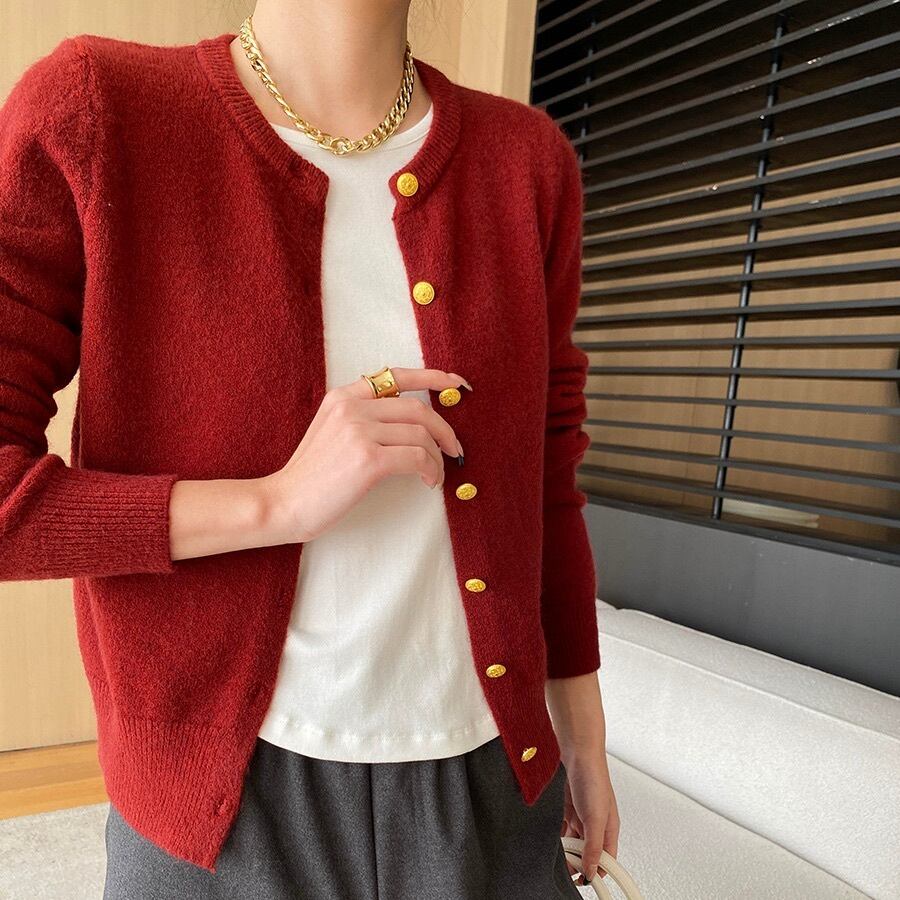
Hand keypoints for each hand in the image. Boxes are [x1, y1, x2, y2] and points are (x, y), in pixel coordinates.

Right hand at [258, 367, 470, 543]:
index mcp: (344, 396)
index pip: (397, 376)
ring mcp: (359, 431)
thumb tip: (413, 424)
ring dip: (437, 458)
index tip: (457, 385)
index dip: (433, 378)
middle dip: (444, 430)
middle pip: (418, 409)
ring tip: (434, 475)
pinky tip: (428, 482)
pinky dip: (431, 470)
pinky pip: (417, 457)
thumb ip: (363, 417)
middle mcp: (352, 407)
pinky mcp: (368, 459)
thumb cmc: (312, 476)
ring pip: (421, 435)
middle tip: (454, 450)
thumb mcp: (332, 431)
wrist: (284, 502)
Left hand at [560, 749, 619, 885]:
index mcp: (609, 828)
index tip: (583, 883)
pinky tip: (551, 840)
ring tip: (556, 856)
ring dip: (566, 850)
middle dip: (577, 862)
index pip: (606, 860)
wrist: (576, 751)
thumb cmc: (593, 777)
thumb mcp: (596, 817)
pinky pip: (561, 829)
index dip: (596, 872)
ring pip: (573, 842)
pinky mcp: (566, 807)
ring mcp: (580, 815)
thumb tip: (592, 871)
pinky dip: (557, 836)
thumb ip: (594, 846)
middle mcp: (595, 823)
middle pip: (587, 852)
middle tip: (564, 870)